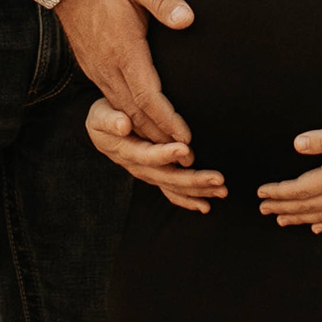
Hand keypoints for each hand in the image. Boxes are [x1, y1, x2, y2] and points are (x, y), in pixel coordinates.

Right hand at [55, 0, 193, 145]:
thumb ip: (163, 0)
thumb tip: (187, 19)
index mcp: (123, 50)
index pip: (149, 95)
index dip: (168, 120)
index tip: (186, 138)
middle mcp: (108, 67)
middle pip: (136, 113)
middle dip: (160, 138)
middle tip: (185, 157)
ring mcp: (98, 70)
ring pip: (123, 111)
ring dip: (146, 132)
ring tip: (169, 150)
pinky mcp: (93, 68)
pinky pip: (113, 101)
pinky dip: (130, 119)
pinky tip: (142, 126)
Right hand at [86, 98, 226, 212]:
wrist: (102, 129)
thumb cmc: (104, 117)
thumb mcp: (99, 115)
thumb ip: (110, 120)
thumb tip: (122, 124)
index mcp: (126, 151)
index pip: (147, 155)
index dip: (165, 154)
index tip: (185, 149)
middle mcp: (139, 168)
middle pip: (168, 177)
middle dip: (194, 179)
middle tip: (218, 179)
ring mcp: (149, 174)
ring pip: (174, 187)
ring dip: (199, 190)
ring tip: (222, 191)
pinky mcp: (156, 176)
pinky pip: (172, 193)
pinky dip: (189, 201)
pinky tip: (206, 206)